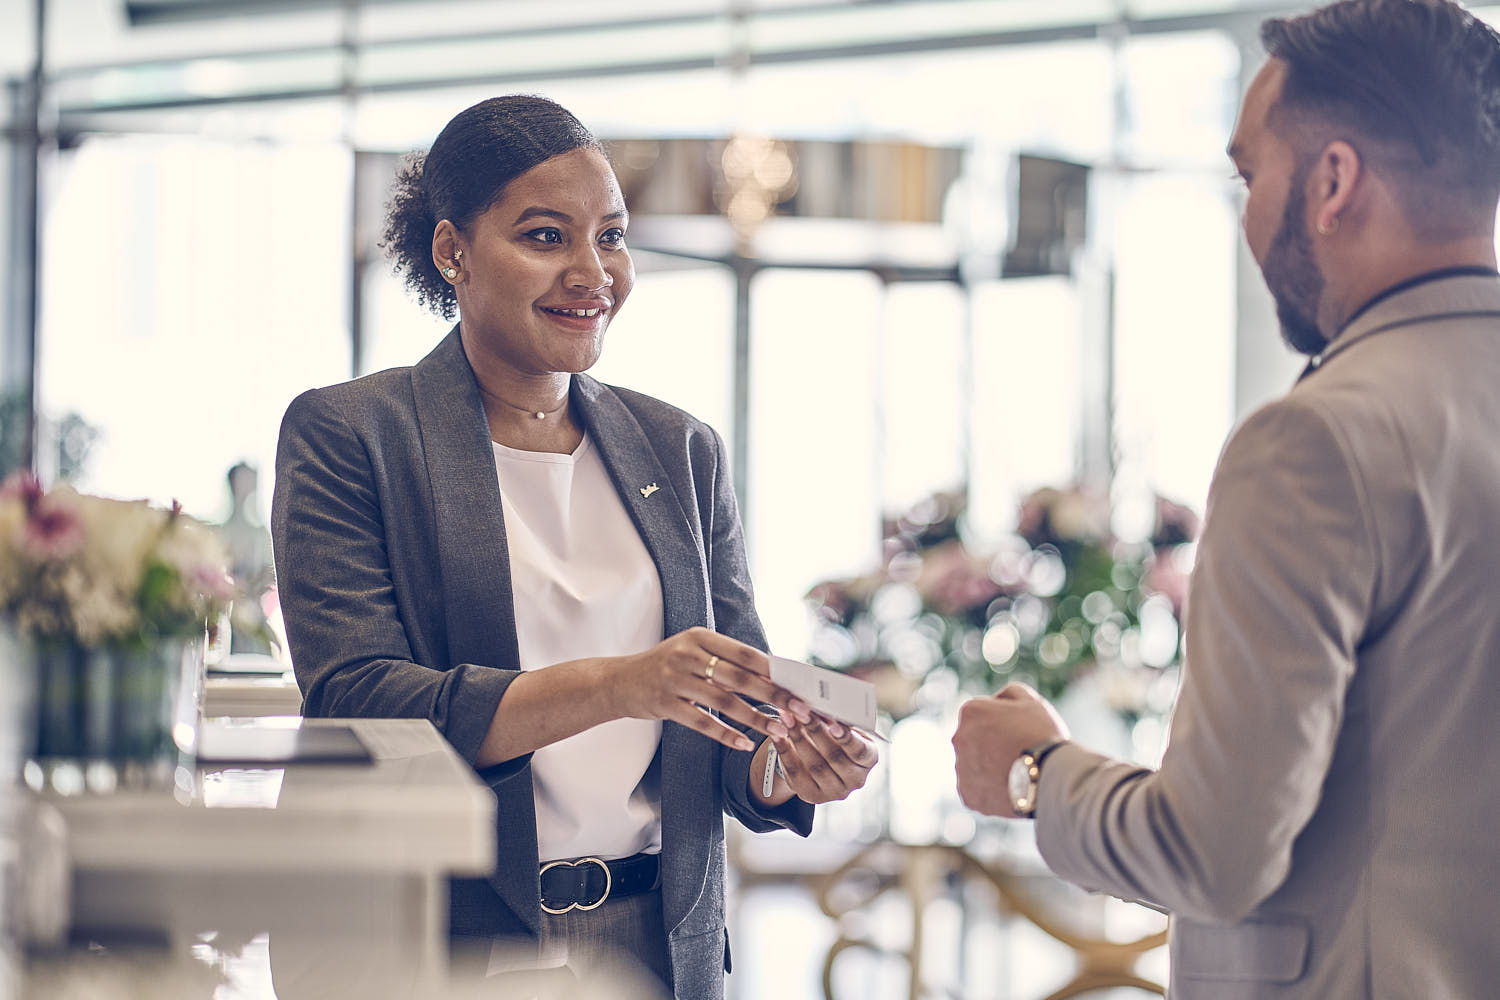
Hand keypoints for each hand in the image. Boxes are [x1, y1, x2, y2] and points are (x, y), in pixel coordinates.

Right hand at [614, 627, 812, 751]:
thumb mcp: (693, 653)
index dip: (775, 671)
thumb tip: (774, 676)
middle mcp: (687, 654)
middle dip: (774, 695)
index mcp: (700, 637)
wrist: (620, 681)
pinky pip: (701, 722)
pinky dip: (726, 734)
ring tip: (778, 731)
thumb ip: (727, 662)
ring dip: (755, 718)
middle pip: (740, 677)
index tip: (799, 686)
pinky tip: (745, 744)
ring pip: (723, 701)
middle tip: (798, 711)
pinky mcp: (664, 703)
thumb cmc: (666, 667)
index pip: (746, 654)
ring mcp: (674, 679)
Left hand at [771, 715, 878, 804]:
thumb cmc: (835, 735)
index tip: (832, 723)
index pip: (859, 750)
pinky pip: (795, 773)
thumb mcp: (842, 726)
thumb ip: (836, 718)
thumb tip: (820, 703)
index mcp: (869, 759)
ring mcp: (834, 791)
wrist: (821, 758)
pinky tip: (777, 735)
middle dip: (815, 731)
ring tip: (787, 718)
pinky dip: (785, 751)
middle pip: (834, 756)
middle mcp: (856, 779)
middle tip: (801, 711)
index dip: (846, 737)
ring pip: (814, 765)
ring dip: (798, 739)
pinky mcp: (812, 795)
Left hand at [952, 682, 1067, 817]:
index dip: (1001, 722)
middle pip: (974, 739)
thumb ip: (1008, 694)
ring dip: (988, 767)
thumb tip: (996, 700)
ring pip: (974, 765)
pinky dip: (989, 790)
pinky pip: (976, 790)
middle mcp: (958, 738)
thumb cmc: (1041, 735)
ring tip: (1015, 772)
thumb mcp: (1030, 700)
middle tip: (1017, 752)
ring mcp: (961, 769)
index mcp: (970, 711)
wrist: (1049, 776)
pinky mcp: (968, 795)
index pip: (980, 714)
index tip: (1019, 731)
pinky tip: (1009, 787)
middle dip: (991, 743)